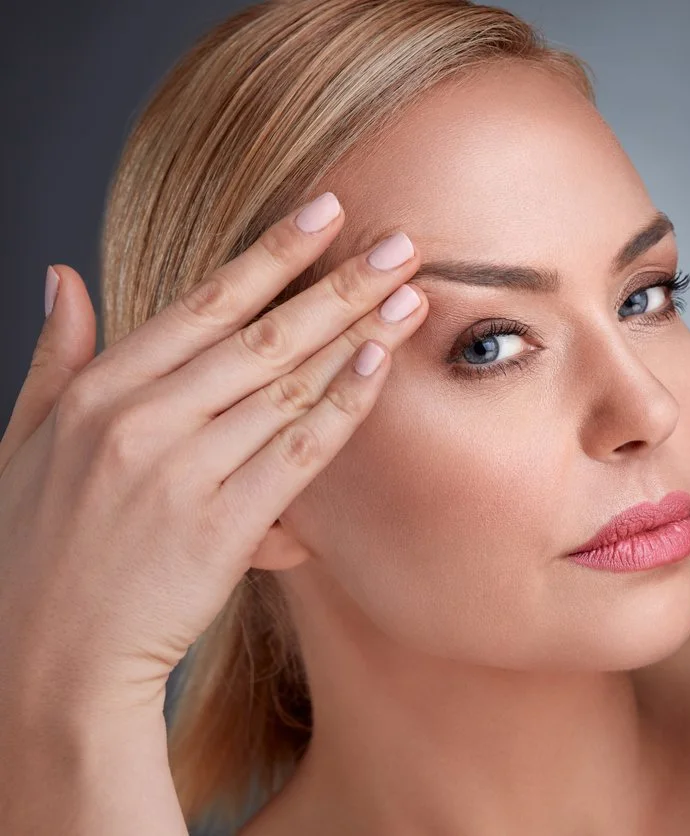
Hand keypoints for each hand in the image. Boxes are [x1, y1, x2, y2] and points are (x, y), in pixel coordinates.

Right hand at [0, 193, 428, 718]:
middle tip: (398, 242)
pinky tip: (379, 367)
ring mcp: (181, 472)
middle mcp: (140, 420)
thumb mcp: (22, 443)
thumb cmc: (33, 552)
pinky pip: (297, 454)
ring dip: (357, 335)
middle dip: (338, 283)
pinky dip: (341, 407)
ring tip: (409, 295)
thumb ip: (55, 358)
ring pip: (287, 386)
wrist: (44, 660)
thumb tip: (64, 277)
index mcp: (98, 392)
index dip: (271, 252)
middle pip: (261, 335)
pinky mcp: (220, 527)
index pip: (202, 304)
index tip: (325, 210)